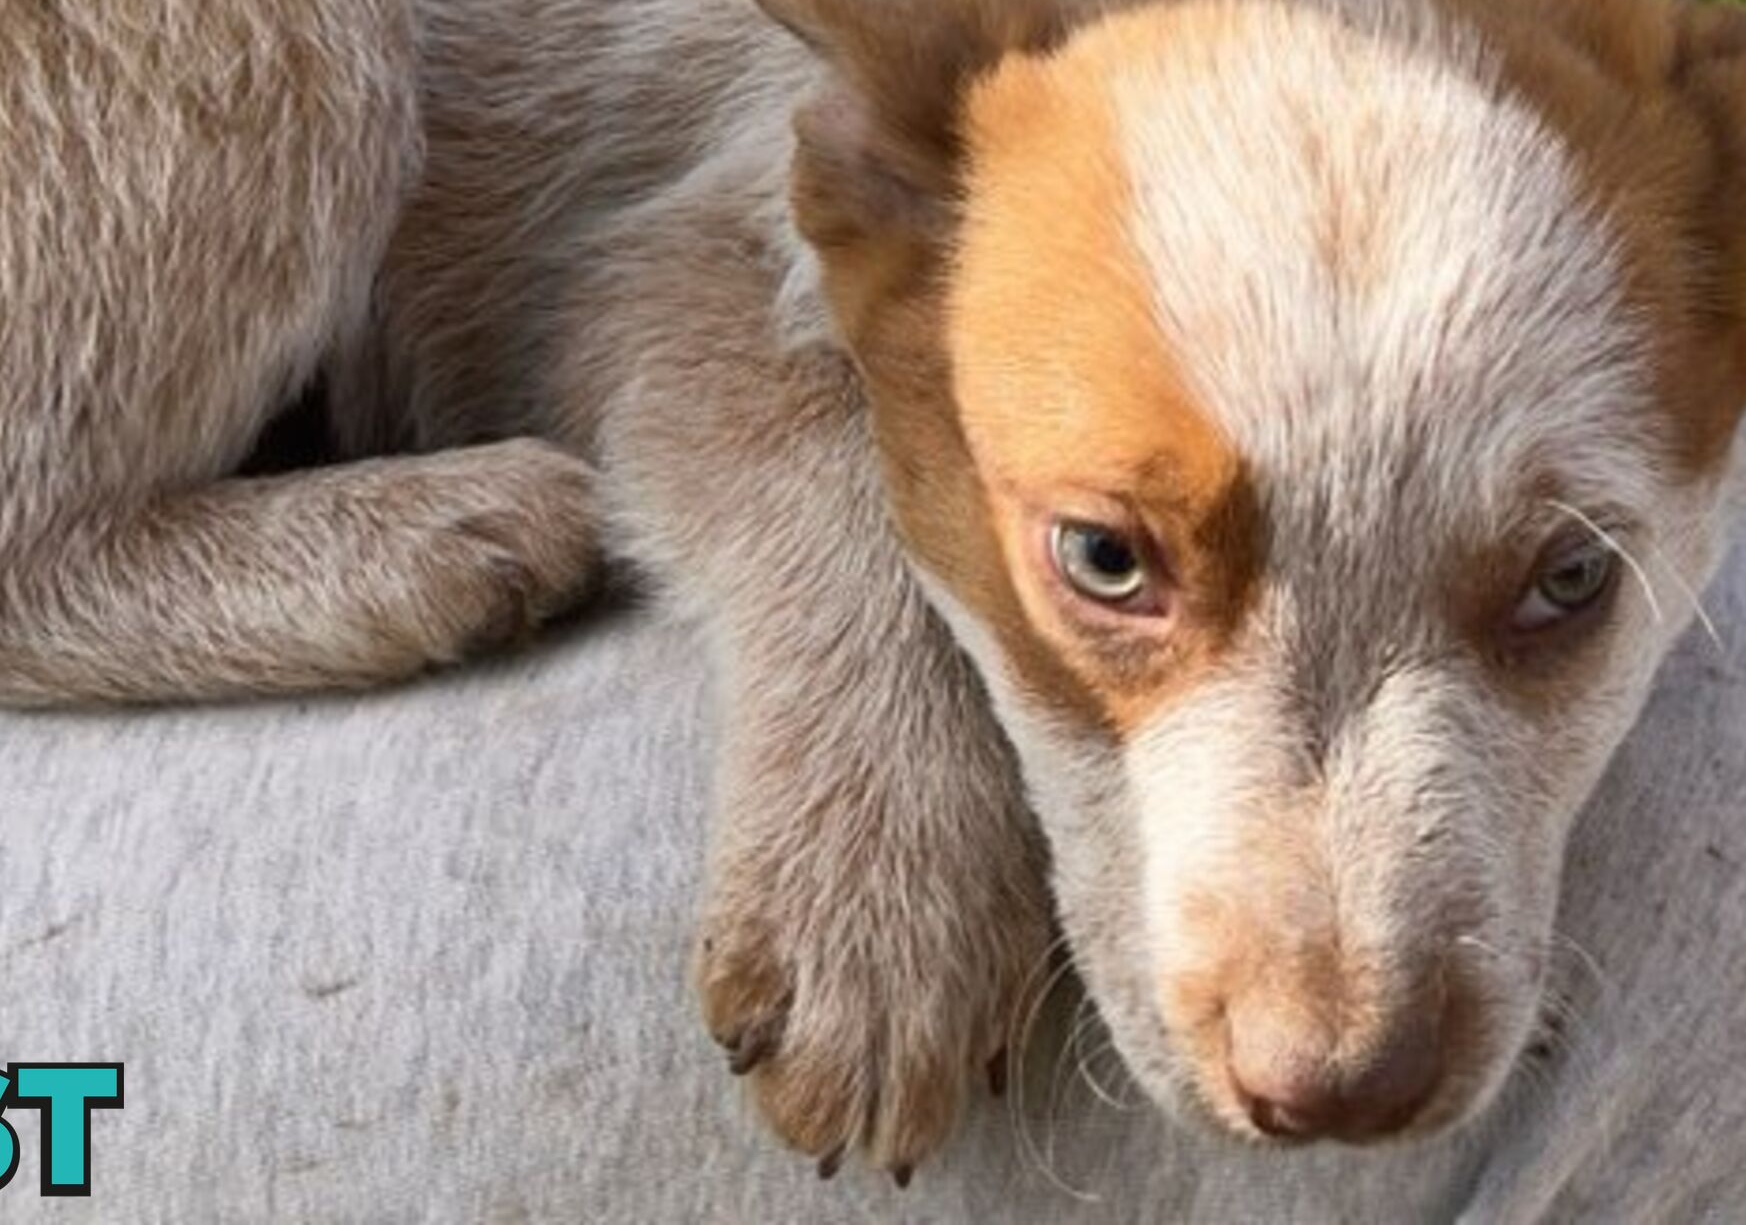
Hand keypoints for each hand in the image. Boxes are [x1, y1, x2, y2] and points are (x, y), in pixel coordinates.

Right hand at [694, 678, 1050, 1180]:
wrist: (872, 617)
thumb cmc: (960, 717)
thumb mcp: (1015, 846)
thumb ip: (1002, 962)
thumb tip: (986, 1069)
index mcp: (994, 953)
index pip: (940, 1098)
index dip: (911, 1121)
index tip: (895, 1127)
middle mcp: (917, 971)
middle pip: (875, 1116)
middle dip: (852, 1125)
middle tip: (831, 1117)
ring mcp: (831, 942)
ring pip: (798, 1095)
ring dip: (788, 1099)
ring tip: (779, 1075)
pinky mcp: (752, 899)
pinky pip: (730, 1012)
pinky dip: (735, 1023)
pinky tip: (744, 1008)